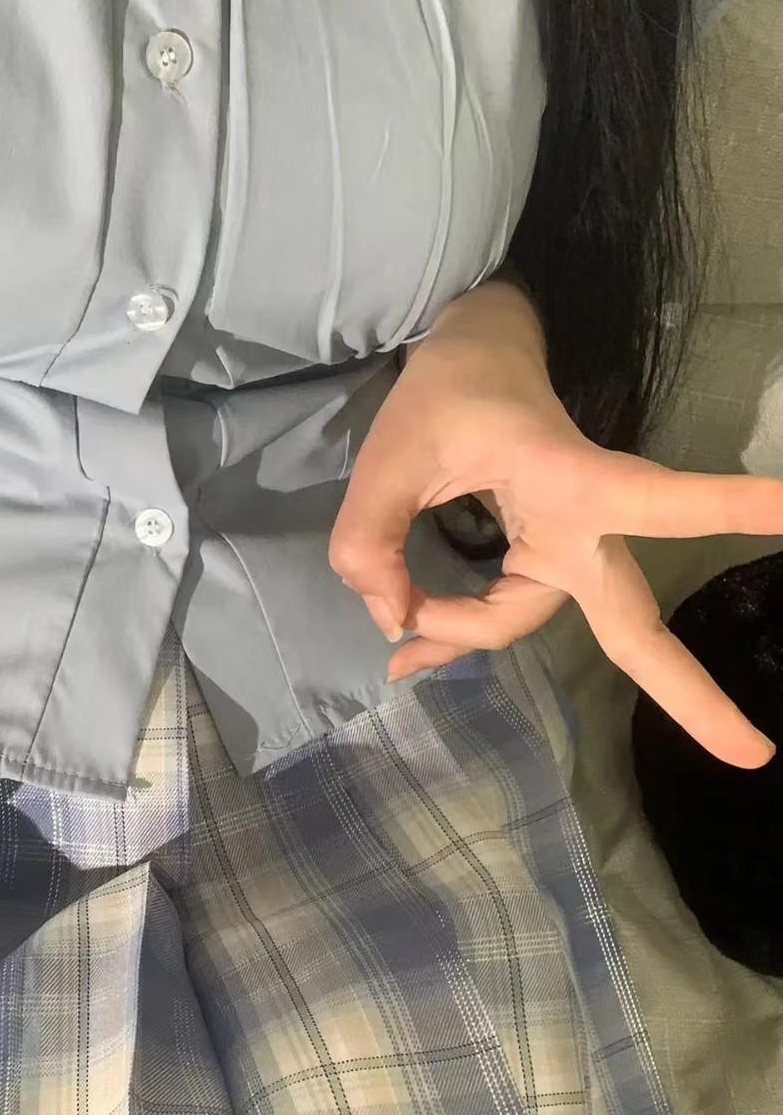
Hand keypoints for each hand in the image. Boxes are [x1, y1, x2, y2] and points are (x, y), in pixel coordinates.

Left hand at [329, 279, 782, 767]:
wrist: (475, 357)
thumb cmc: (453, 393)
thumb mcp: (391, 453)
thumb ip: (370, 537)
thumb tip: (392, 623)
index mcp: (572, 480)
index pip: (659, 502)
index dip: (730, 505)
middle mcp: (583, 525)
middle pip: (634, 622)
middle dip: (690, 692)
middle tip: (754, 757)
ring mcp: (564, 550)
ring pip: (522, 620)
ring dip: (459, 633)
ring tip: (399, 652)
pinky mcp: (540, 560)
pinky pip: (502, 616)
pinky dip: (455, 635)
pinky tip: (411, 658)